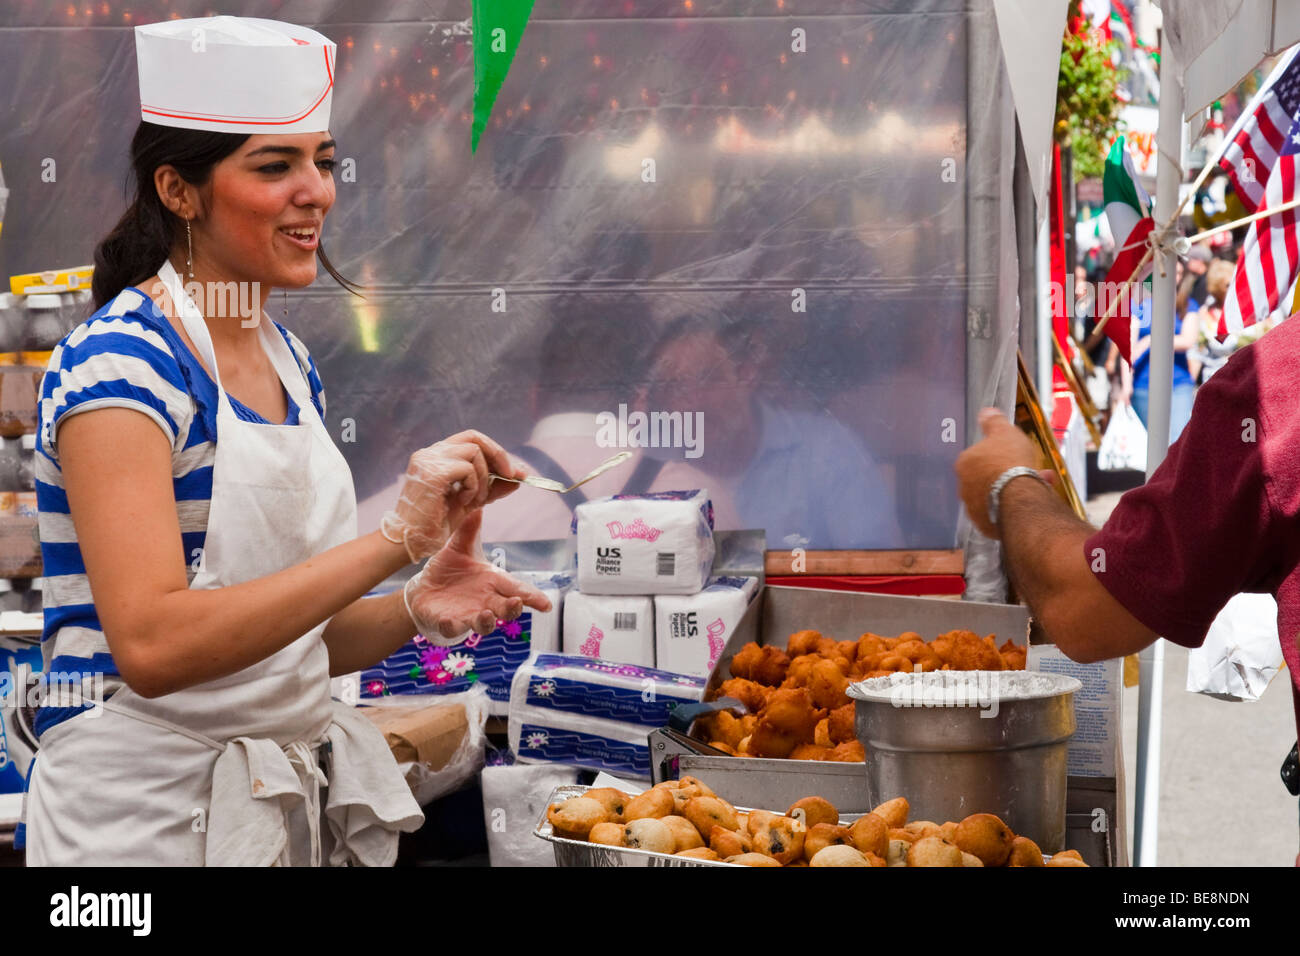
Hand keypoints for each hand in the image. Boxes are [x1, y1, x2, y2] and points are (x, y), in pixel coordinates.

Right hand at [381, 430, 524, 562]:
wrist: (412, 540)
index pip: (471, 440)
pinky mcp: (432, 472)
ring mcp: (429, 460)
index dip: (495, 451)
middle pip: (474, 437)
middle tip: (513, 475)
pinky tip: (463, 501)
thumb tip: (519, 478)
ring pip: (474, 452)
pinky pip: (467, 469)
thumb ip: (492, 488)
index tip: (515, 471)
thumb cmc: (436, 522)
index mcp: (437, 455)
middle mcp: (430, 452)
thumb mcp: (471, 501)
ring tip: (474, 499)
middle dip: (499, 455)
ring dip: (483, 478)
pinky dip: (473, 486)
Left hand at [403, 511, 552, 643]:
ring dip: (486, 622)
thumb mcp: (458, 548)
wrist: (424, 589)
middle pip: (506, 609)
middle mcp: (486, 601)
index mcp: (493, 582)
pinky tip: (448, 620)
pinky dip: (452, 625)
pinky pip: (453, 628)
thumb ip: (468, 530)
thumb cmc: (449, 570)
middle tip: (516, 603)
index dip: (533, 597)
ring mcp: (469, 614)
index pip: (517, 589)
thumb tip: (477, 506)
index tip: (546, 605)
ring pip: (484, 624)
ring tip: (485, 614)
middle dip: (513, 609)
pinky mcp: (449, 623)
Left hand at [954, 408, 1050, 538]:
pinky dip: (1019, 507)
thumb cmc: (1010, 461)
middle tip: (1034, 471)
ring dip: (1019, 490)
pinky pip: (1005, 514)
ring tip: (1043, 485)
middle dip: (1013, 473)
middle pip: (991, 478)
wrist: (1019, 497)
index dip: (1003, 455)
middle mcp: (964, 488)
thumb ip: (993, 422)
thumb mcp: (1004, 432)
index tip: (1019, 454)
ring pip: (1000, 496)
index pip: (982, 457)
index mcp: (965, 464)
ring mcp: (974, 509)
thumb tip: (985, 412)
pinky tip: (1037, 502)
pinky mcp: (987, 527)